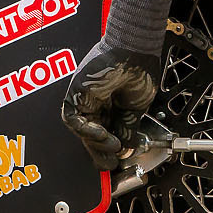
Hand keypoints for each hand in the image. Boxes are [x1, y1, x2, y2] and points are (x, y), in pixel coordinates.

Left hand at [59, 0, 173, 169]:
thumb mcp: (136, 107)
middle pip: (90, 135)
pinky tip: (103, 134)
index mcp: (108, 104)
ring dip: (96, 143)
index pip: (104, 132)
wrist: (135, 50)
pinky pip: (74, 119)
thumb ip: (128, 128)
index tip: (118, 159)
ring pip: (82, 130)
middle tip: (111, 163)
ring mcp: (83, 98)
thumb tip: (127, 149)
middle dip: (100, 151)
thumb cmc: (138, 70)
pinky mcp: (75, 93)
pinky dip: (88, 131)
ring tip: (113, 147)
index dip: (110, 148)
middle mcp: (94, 102)